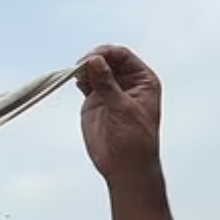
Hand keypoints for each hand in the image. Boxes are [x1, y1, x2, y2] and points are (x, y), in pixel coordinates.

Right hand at [75, 44, 162, 185]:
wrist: (125, 166)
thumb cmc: (135, 139)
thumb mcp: (122, 107)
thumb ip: (107, 83)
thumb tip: (95, 60)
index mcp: (142, 80)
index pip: (123, 56)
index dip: (106, 53)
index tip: (91, 58)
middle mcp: (126, 83)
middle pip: (107, 60)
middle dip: (93, 59)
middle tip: (81, 66)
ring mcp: (109, 92)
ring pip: (95, 70)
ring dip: (85, 69)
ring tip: (77, 75)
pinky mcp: (94, 102)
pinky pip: (85, 84)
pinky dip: (79, 80)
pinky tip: (76, 82)